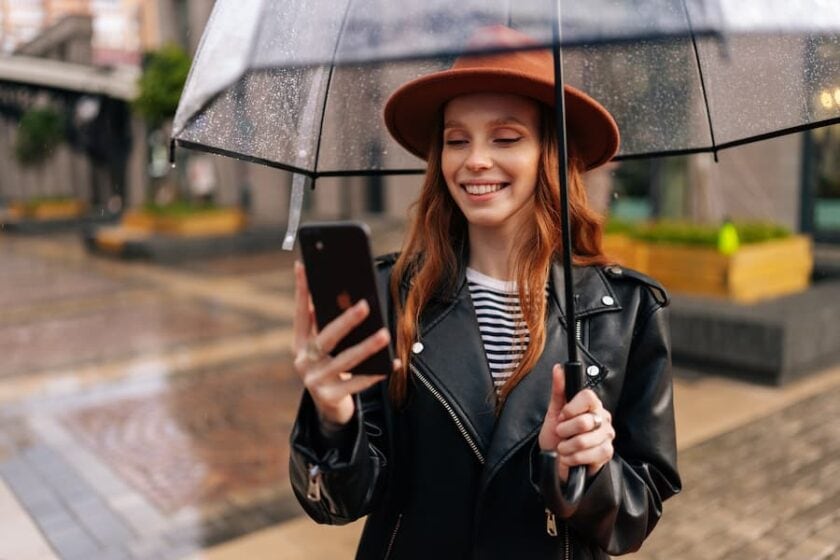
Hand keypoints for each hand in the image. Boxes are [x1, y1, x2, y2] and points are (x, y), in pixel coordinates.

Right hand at [292, 261, 397, 425]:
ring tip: (384, 335)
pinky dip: (376, 373)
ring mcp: (314, 381)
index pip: (300, 313)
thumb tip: (346, 295)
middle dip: (345, 321)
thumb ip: (328, 325)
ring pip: (344, 361)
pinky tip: (393, 363)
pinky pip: (356, 384)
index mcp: (300, 343)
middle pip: (325, 338)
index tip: (304, 265)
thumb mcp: (325, 347)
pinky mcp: (329, 398)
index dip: (302, 290)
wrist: (329, 408)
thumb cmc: (332, 367)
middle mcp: (303, 361)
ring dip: (366, 347)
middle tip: (365, 305)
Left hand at [538, 364, 615, 481]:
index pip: (588, 397)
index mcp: (592, 405)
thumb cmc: (556, 435)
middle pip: (584, 421)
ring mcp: (607, 436)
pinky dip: (573, 458)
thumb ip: (558, 390)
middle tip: (561, 433)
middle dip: (564, 431)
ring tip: (563, 447)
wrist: (556, 460)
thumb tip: (558, 368)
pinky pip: (589, 455)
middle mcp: (603, 418)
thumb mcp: (553, 412)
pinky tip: (569, 457)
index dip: (571, 408)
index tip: (562, 416)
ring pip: (585, 440)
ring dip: (566, 446)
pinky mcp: (607, 453)